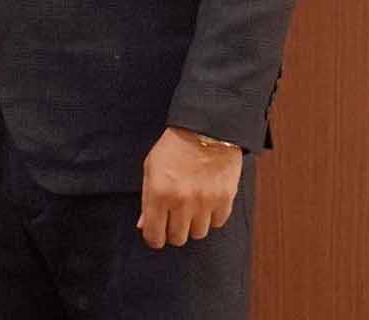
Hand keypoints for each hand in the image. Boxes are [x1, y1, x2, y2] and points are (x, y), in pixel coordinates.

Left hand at [137, 127, 241, 248]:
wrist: (207, 131)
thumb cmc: (174, 148)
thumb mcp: (151, 168)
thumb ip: (146, 199)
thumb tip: (143, 225)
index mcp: (158, 194)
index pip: (154, 235)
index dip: (154, 238)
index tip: (156, 234)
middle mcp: (182, 202)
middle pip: (177, 238)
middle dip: (173, 232)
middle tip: (173, 219)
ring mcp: (205, 203)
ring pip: (198, 233)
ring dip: (193, 225)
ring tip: (191, 208)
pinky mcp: (225, 200)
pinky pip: (217, 223)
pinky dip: (211, 217)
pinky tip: (206, 203)